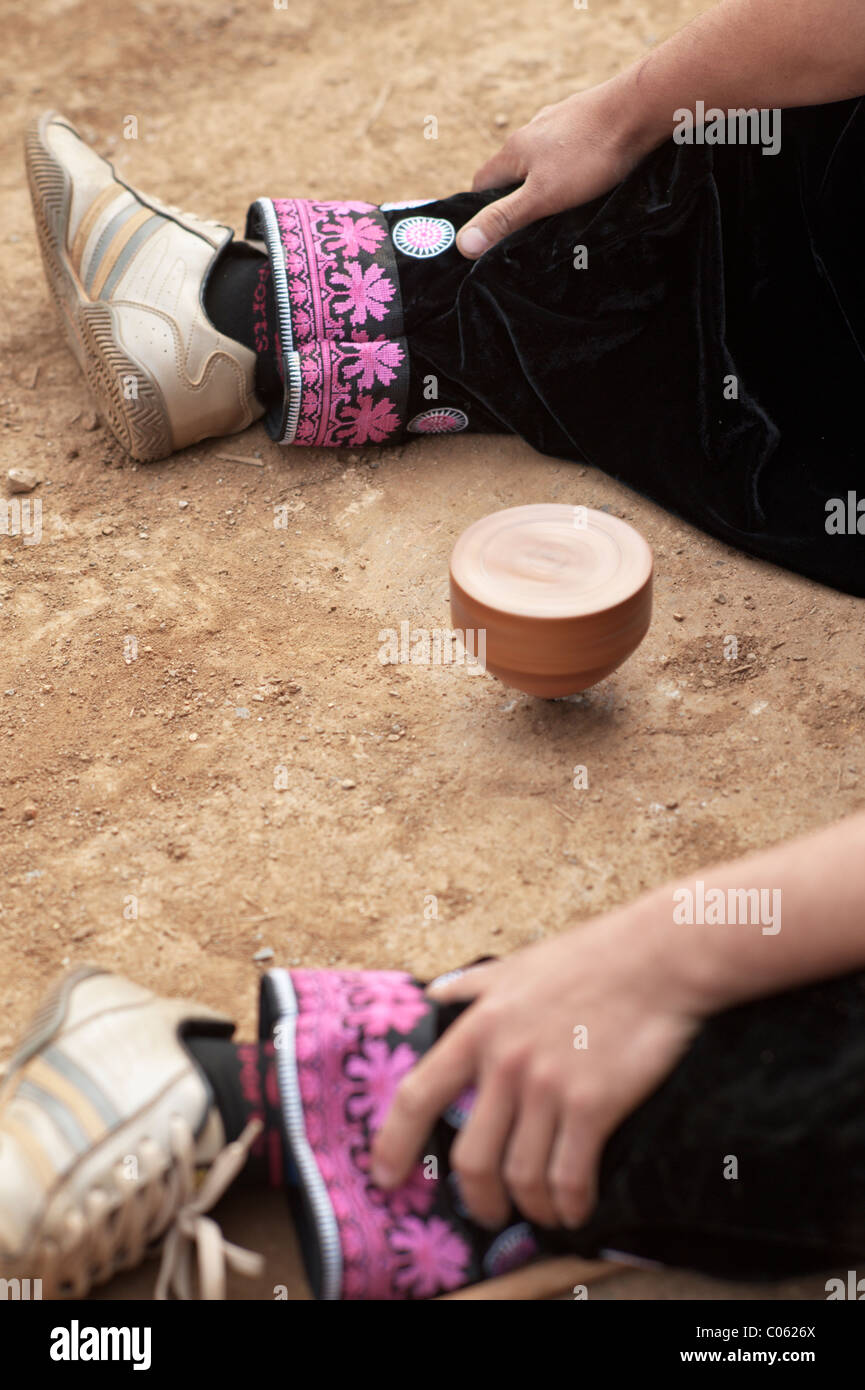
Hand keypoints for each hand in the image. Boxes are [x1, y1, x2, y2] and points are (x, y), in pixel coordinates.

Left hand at [371, 910, 702, 1229]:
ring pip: (520, 1176)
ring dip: (528, 1208)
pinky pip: (569, 1176)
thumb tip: (435, 994)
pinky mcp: (592, 1105)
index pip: (417, 1096)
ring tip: (539, 1214)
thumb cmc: (588, 958)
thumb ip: (470, 986)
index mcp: (478, 1027)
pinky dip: (568, 1205)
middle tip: (487, 1213)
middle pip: (471, 1160)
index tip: (385, 1176)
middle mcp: (504, 1063)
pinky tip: (574, 1210)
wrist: (654, 960)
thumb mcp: (515, 964)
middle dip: (477, 1200)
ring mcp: (547, 1086)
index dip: (393, 1144)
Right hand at [457, 75, 659, 258]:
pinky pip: (568, 146)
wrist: (637, 109)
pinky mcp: (586, 118)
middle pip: (511, 169)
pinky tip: (587, 174)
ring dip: (544, 178)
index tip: (494, 230)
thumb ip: (504, 218)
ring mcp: (559, 121)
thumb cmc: (589, 155)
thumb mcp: (542, 197)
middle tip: (531, 223)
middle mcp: (532, 130)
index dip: (482, 208)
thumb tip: (463, 244)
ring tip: (562, 202)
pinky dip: (569, 163)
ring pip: (541, 156)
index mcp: (514, 150)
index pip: (481, 182)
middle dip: (515, 195)